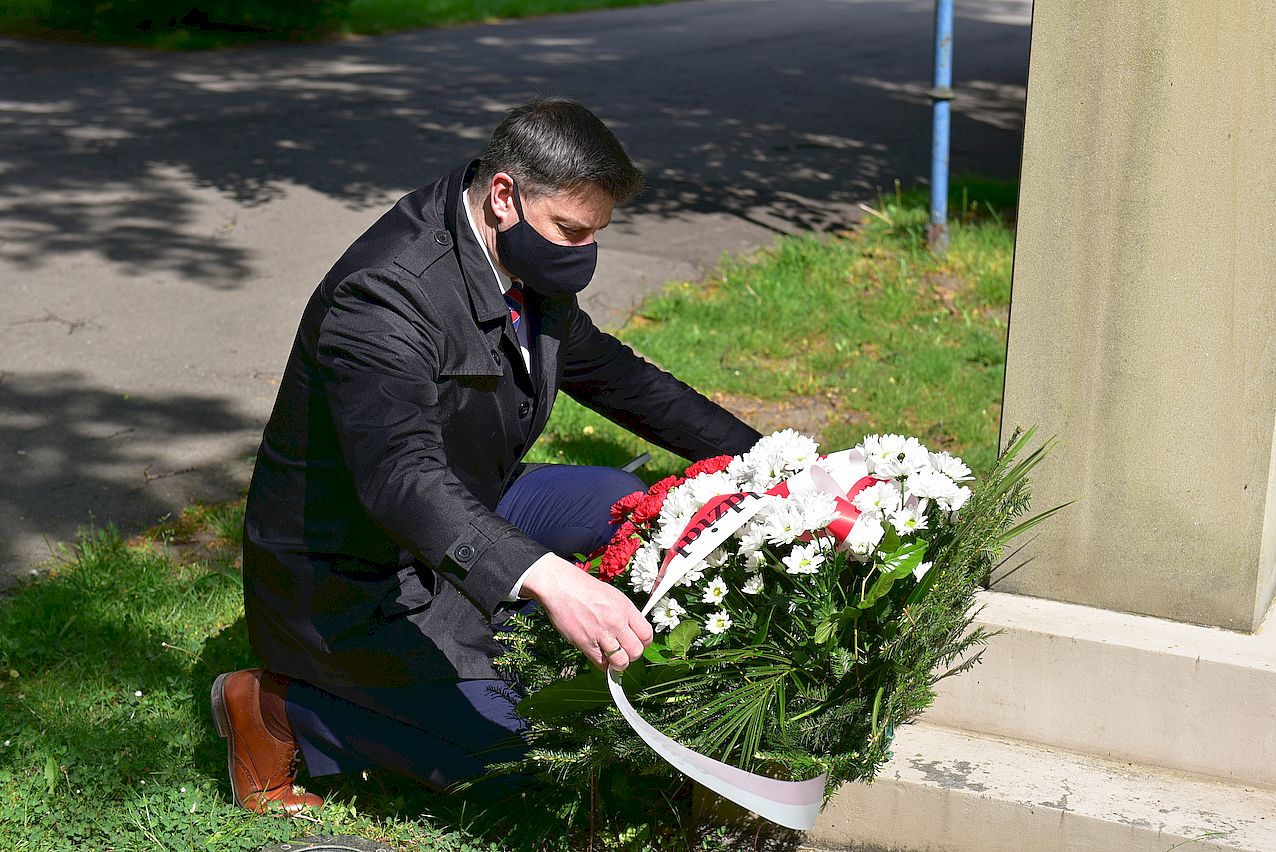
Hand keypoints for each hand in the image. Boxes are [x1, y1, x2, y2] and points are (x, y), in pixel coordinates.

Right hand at [520, 554, 653, 669]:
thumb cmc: (586, 589)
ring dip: (618, 663)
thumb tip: (633, 632)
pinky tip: (599, 655)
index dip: (643, 643)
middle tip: (623, 651)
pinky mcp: (585, 643)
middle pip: (637, 651)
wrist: (561, 587)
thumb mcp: (613, 596)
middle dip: (632, 655)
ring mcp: (601, 633)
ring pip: (621, 662)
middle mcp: (616, 622)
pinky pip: (601, 664)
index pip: (647, 635)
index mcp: (625, 608)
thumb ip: (626, 614)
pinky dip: (602, 664)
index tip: (637, 643)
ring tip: (612, 657)